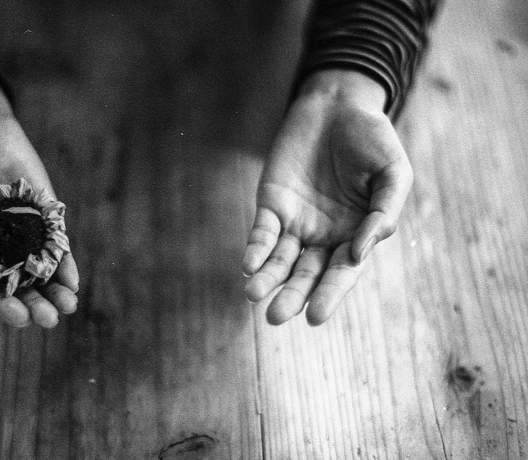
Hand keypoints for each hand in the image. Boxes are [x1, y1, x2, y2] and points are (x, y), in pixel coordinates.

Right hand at [0, 68, 78, 328]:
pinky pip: (59, 249)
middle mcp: (2, 256)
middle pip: (23, 291)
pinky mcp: (48, 221)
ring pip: (44, 275)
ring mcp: (27, 239)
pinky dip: (67, 267)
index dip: (4, 309)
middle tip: (47, 318)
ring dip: (56, 294)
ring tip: (66, 307)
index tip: (17, 315)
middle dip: (36, 307)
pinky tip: (73, 283)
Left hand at [242, 70, 412, 325]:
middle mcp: (323, 236)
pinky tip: (249, 264)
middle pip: (305, 274)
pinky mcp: (272, 203)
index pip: (340, 273)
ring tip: (254, 295)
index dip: (329, 295)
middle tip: (276, 317)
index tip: (316, 318)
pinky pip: (262, 231)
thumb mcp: (393, 175)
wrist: (339, 104)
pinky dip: (255, 248)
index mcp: (355, 236)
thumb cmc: (373, 140)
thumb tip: (359, 254)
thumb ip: (382, 214)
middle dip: (291, 295)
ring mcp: (296, 221)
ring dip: (266, 278)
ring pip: (279, 259)